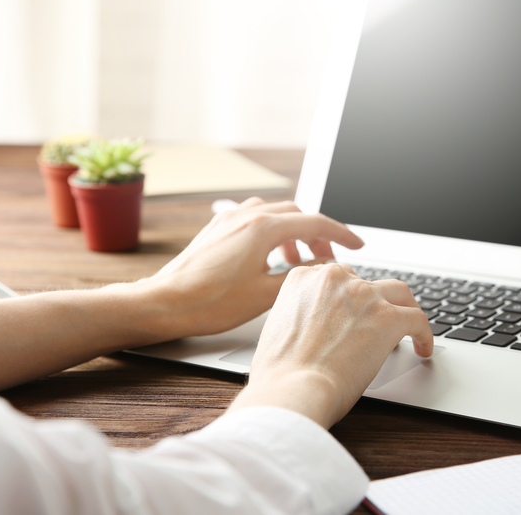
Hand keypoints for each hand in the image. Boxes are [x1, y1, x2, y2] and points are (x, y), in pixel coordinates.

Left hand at [0, 199, 362, 391]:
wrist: (163, 304)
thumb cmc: (208, 303)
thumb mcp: (265, 296)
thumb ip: (300, 279)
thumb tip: (322, 273)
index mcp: (263, 228)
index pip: (316, 223)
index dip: (342, 235)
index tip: (357, 245)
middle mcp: (247, 216)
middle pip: (297, 215)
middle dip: (318, 236)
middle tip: (328, 261)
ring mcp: (230, 219)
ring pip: (276, 216)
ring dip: (294, 234)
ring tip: (299, 262)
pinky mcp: (217, 229)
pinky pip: (255, 220)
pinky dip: (273, 233)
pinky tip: (270, 257)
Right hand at [227, 263, 433, 428]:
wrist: (292, 389)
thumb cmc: (280, 373)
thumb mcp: (276, 329)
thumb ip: (299, 316)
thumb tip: (316, 328)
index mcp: (302, 278)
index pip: (334, 277)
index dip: (346, 296)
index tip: (352, 312)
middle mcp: (334, 279)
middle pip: (365, 282)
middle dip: (372, 301)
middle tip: (376, 322)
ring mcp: (363, 295)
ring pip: (398, 292)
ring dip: (404, 307)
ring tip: (409, 325)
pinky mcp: (388, 317)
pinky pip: (418, 319)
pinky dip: (424, 333)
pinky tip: (423, 348)